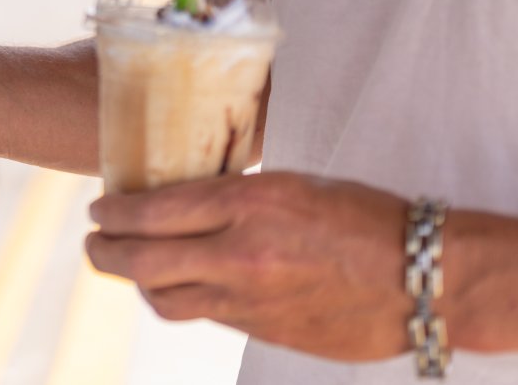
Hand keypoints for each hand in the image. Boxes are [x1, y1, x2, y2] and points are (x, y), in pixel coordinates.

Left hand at [86, 172, 409, 361]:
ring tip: (129, 267)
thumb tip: (182, 200)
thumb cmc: (364, 216)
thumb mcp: (292, 184)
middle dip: (104, 253)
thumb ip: (234, 197)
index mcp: (248, 205)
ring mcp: (250, 301)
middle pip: (141, 262)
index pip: (152, 211)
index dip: (113, 212)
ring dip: (138, 283)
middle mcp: (240, 255)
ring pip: (164, 299)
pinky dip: (182, 300)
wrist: (425, 277)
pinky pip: (205, 316)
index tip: (98, 208)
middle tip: (93, 242)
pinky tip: (180, 286)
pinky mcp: (264, 332)